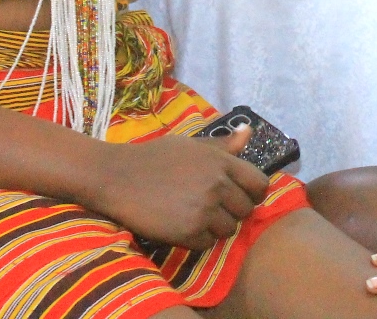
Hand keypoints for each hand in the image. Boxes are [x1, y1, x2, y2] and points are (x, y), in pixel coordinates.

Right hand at [80, 125, 270, 249]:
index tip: (241, 197)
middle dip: (232, 211)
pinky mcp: (189, 231)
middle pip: (245, 210)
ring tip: (194, 216)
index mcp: (220, 161)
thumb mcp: (191, 145)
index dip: (254, 193)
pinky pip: (208, 244)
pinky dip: (198, 239)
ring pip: (229, 229)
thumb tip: (250, 132)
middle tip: (211, 208)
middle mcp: (217, 184)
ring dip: (215, 227)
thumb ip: (223, 145)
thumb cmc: (153, 157)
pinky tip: (181, 225)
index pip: (259, 184)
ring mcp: (204, 209)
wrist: (117, 177)